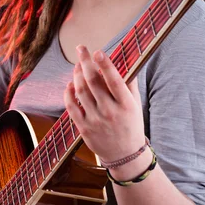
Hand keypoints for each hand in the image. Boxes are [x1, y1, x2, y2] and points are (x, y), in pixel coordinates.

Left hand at [64, 45, 144, 163]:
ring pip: (81, 91)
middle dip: (85, 62)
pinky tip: (70, 83)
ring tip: (77, 65)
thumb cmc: (131, 126)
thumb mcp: (135, 105)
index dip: (105, 65)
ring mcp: (95, 120)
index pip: (114, 80)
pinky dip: (68, 92)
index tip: (98, 51)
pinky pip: (71, 106)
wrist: (125, 156)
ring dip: (77, 74)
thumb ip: (129, 84)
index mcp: (126, 105)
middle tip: (81, 48)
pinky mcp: (83, 127)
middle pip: (93, 81)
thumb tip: (124, 61)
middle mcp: (110, 112)